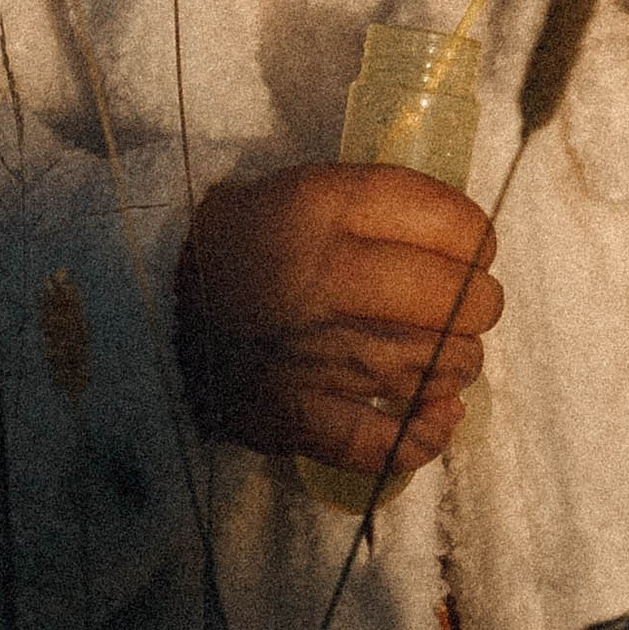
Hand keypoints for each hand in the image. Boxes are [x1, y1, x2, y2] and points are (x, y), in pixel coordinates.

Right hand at [176, 166, 501, 473]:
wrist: (149, 304)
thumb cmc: (248, 243)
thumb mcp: (306, 189)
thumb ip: (385, 205)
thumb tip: (473, 243)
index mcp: (320, 208)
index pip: (447, 221)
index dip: (479, 237)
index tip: (477, 248)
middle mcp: (319, 278)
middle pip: (455, 297)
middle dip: (477, 304)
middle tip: (466, 306)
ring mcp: (310, 355)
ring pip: (436, 365)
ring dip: (458, 363)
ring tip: (446, 354)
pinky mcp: (293, 418)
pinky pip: (387, 440)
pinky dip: (425, 433)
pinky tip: (438, 415)